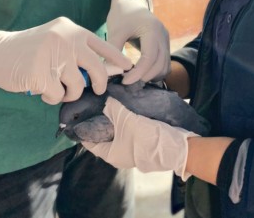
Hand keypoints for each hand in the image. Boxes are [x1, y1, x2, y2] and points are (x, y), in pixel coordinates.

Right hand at [0, 17, 132, 104]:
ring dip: (69, 93)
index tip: (129, 68)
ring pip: (76, 85)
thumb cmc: (29, 49)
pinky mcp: (39, 73)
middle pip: (95, 68)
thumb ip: (75, 50)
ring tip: (56, 88)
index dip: (117, 58)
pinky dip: (51, 96)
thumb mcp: (55, 40)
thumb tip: (101, 71)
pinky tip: (40, 88)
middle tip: (95, 91)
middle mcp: (65, 39)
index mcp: (71, 30)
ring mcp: (52, 55)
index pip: (102, 44)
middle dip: (99, 84)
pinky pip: (57, 95)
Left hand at [83, 97, 197, 178]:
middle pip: (104, 135)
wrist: (174, 146)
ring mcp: (131, 149)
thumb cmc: (145, 138)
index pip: (90, 142)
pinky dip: (125, 120)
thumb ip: (113, 109)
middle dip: (101, 120)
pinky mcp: (142, 142)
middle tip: (95, 102)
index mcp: (110, 154)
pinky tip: (125, 107)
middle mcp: (119, 153)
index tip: (80, 113)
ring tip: (109, 102)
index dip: (84, 128)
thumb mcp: (125, 121)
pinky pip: (128, 130)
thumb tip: (105, 100)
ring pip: (117, 132)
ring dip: (115, 119)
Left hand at [107, 0, 169, 83]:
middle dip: (144, 76)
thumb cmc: (122, 15)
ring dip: (151, 76)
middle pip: (160, 64)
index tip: (124, 81)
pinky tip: (141, 75)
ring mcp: (166, 41)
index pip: (149, 57)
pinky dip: (155, 72)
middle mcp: (163, 36)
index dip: (138, 72)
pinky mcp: (164, 45)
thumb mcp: (116, 30)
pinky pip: (164, 64)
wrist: (131, 2)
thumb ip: (113, 50)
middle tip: (127, 82)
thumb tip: (108, 72)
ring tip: (133, 79)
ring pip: (164, 67)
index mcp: (152, 30)